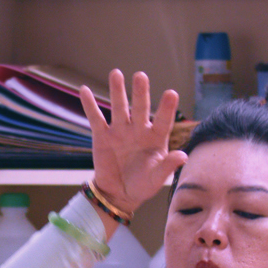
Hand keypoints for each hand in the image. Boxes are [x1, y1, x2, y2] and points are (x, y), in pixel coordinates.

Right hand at [79, 69, 186, 214]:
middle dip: (140, 92)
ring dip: (117, 91)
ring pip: (119, 107)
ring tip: (116, 73)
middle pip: (140, 107)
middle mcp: (139, 129)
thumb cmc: (142, 185)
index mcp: (156, 138)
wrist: (118, 194)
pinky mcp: (102, 136)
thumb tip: (183, 156)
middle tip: (140, 76)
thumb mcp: (156, 179)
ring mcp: (120, 130)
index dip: (166, 108)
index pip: (163, 120)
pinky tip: (84, 90)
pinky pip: (95, 118)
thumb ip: (167, 167)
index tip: (171, 93)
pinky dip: (89, 104)